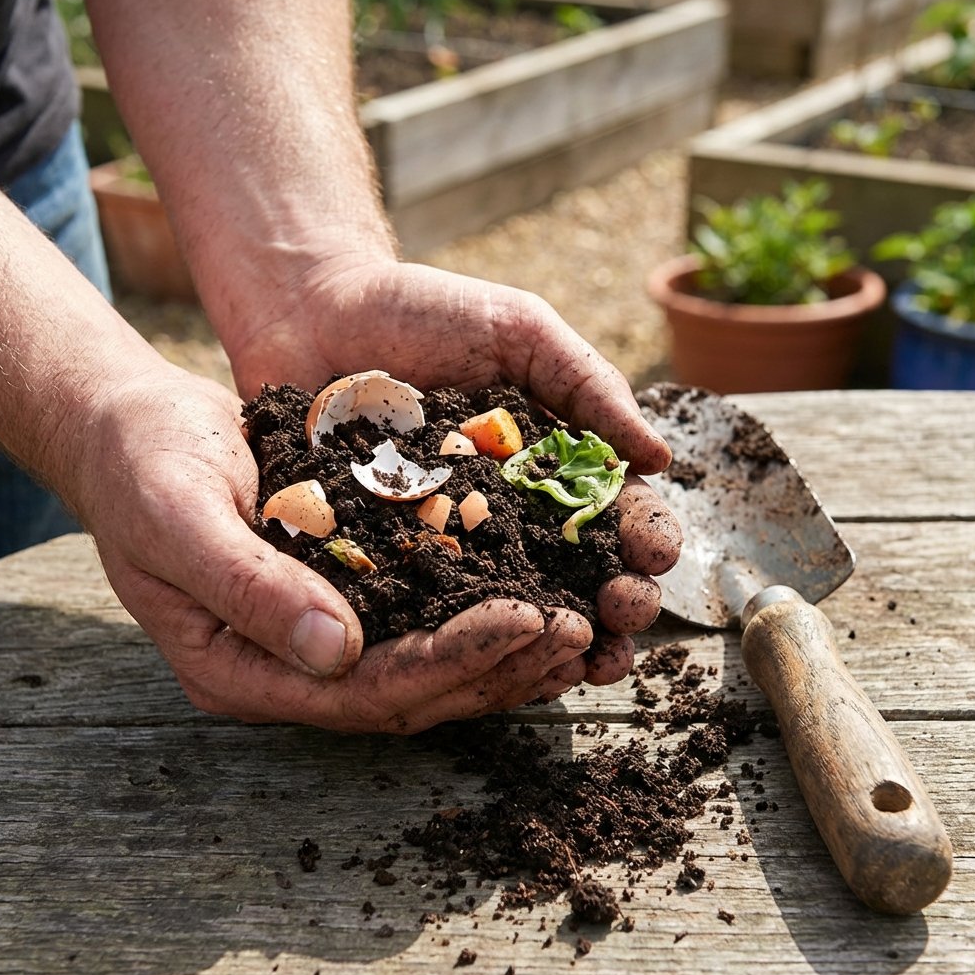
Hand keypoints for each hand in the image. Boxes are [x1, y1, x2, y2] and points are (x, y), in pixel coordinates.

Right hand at [76, 365, 648, 732]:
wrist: (132, 431)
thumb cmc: (142, 469)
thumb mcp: (181, 520)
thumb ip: (250, 589)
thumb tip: (335, 652)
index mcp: (241, 669)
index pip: (364, 691)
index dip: (451, 660)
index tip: (527, 619)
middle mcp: (288, 666)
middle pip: (410, 692)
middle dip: (497, 665)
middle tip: (578, 631)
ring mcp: (315, 635)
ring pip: (427, 663)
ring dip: (503, 650)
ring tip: (579, 624)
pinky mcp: (343, 593)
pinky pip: (422, 614)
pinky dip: (480, 606)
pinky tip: (536, 587)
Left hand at [221, 257, 682, 692]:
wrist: (312, 311)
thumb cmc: (423, 310)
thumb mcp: (520, 330)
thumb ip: (588, 385)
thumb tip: (663, 458)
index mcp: (548, 464)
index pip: (613, 513)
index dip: (643, 540)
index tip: (656, 556)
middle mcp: (506, 514)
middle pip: (575, 573)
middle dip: (613, 600)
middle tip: (624, 612)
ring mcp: (448, 542)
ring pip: (512, 606)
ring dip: (556, 641)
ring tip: (584, 662)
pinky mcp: (386, 559)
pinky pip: (430, 609)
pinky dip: (465, 641)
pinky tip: (496, 663)